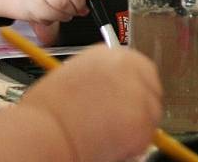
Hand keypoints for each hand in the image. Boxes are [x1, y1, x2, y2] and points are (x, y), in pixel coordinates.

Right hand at [20, 45, 162, 161]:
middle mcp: (127, 66)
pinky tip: (110, 143)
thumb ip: (100, 77)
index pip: (139, 67)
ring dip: (136, 125)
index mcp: (110, 53)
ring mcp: (139, 91)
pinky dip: (134, 144)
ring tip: (109, 134)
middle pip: (150, 87)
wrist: (45, 131)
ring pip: (152, 112)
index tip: (127, 102)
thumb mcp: (74, 76)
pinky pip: (147, 135)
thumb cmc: (48, 111)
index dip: (133, 88)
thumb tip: (112, 90)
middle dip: (140, 106)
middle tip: (121, 123)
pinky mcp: (143, 119)